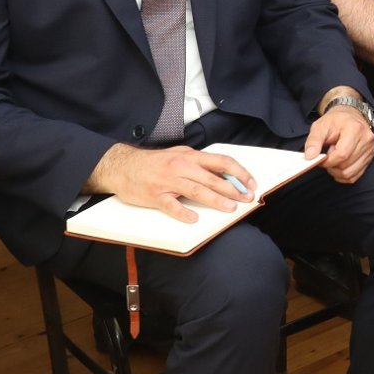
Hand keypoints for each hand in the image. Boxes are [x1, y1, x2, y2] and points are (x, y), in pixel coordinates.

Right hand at [88, 143, 255, 221]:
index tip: (251, 183)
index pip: (222, 162)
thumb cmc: (154, 162)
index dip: (239, 173)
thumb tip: (225, 174)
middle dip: (233, 189)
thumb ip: (200, 164)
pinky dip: (182, 212)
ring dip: (215, 199)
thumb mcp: (180, 155)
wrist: (122, 166)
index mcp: (190, 156)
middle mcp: (181, 167)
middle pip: (212, 178)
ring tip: (230, 208)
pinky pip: (170, 205)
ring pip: (196, 190)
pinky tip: (193, 218)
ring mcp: (167, 181)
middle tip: (247, 198)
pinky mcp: (154, 195)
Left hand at [306, 109, 373, 183]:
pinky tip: (339, 165)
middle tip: (327, 157)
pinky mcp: (369, 158)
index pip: (342, 154)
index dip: (328, 161)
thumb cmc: (335, 121)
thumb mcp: (320, 126)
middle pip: (346, 166)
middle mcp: (366, 140)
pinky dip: (344, 175)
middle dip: (331, 166)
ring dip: (337, 172)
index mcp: (355, 129)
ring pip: (350, 174)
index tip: (321, 158)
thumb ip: (313, 141)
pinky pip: (355, 175)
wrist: (349, 116)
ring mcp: (370, 150)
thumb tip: (310, 157)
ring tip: (333, 159)